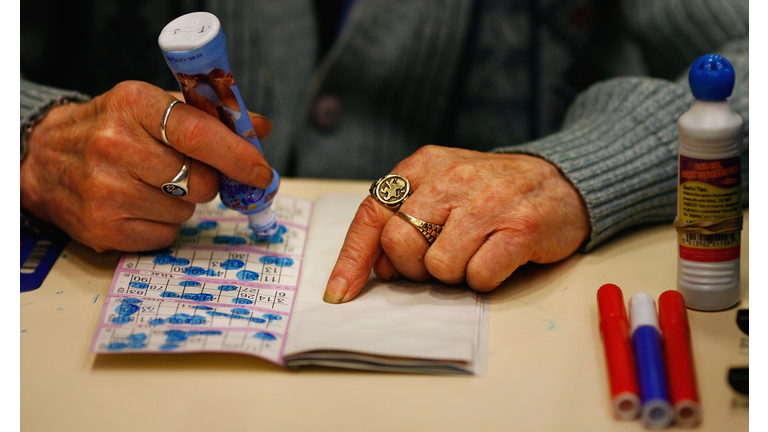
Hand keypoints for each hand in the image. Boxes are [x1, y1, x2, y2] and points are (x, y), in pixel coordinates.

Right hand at [20, 80, 272, 251]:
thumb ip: (208, 115)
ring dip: (182, 203)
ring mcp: (105, 190)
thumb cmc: (111, 128)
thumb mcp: (154, 105)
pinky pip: (165, 236)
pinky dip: (163, 225)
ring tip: (152, 185)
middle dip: (206, 181)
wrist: (44, 157)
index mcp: (133, 105)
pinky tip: (139, 206)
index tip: (261, 171)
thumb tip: (259, 128)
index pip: (199, 134)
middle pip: (200, 181)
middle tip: (188, 172)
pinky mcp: (102, 228)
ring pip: (185, 212)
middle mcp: (115, 146)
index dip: (238, 156)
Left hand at [323, 145, 590, 302]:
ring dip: (454, 274)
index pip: (372, 213)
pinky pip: (480, 276)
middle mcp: (452, 178)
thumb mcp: (440, 187)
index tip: (340, 294)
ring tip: (474, 253)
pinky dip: (484, 280)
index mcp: (424, 166)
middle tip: (437, 261)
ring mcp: (488, 201)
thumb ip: (403, 216)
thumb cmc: (489, 192)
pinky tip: (498, 258)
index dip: (352, 258)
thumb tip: (375, 267)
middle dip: (414, 268)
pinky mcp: (521, 227)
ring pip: (440, 266)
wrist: (559, 181)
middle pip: (401, 244)